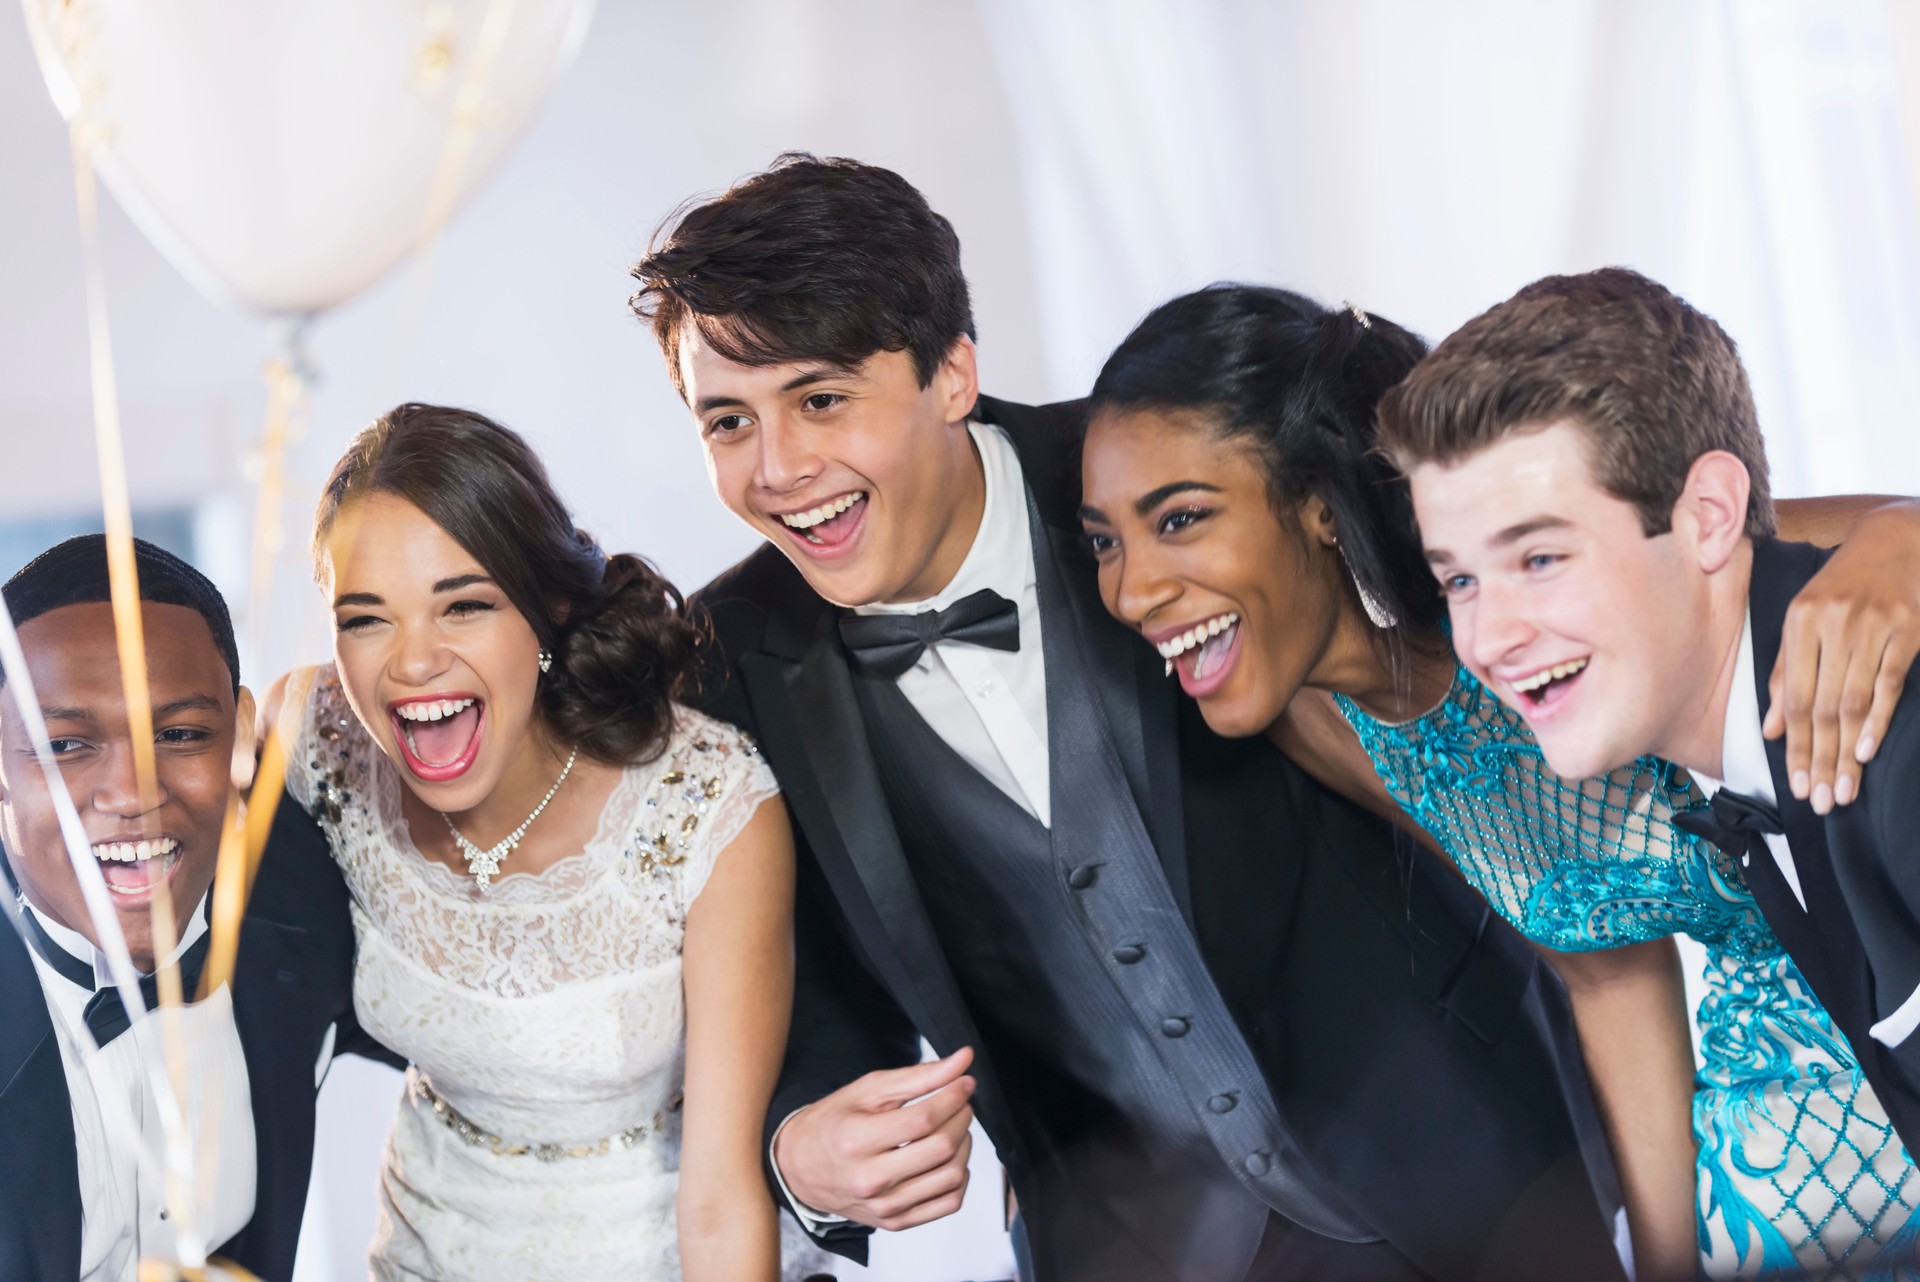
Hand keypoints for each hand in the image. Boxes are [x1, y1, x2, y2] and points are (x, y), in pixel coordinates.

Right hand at [774, 1047, 975, 1230]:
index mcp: (856, 1140)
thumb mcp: (867, 1090)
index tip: (964, 1082)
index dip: (954, 1096)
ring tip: (952, 1127)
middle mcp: (870, 1180)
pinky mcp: (895, 1222)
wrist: (800, 1167)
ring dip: (964, 1144)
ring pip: (951, 1176)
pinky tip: (946, 1158)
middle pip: (941, 1147)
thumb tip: (963, 1061)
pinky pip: (949, 1203)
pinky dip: (959, 1176)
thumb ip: (918, 1076)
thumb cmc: (833, 1124)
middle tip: (959, 1102)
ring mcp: (884, 1207)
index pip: (923, 1120)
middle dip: (962, 1117)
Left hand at [1766, 501, 1919, 812]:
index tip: (1796, 785)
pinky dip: (1878, 719)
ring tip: (1843, 790)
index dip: (1794, 746)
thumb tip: (1770, 728)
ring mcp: (1871, 627)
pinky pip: (1889, 682)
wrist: (1898, 540)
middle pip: (1821, 708)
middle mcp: (1832, 626)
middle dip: (1819, 759)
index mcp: (1799, 624)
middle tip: (1820, 801)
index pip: (1793, 699)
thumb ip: (1785, 673)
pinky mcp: (1907, 630)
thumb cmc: (1843, 587)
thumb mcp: (1804, 619)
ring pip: (1853, 701)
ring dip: (1847, 751)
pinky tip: (1868, 750)